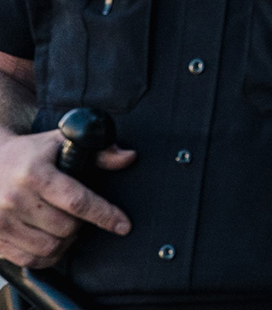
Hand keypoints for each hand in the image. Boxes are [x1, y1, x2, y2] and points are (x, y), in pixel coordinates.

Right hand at [0, 130, 134, 267]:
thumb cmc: (29, 153)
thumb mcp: (61, 142)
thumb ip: (99, 150)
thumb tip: (128, 157)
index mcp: (35, 174)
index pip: (77, 200)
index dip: (104, 215)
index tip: (123, 225)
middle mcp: (16, 200)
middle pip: (66, 227)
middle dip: (82, 224)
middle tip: (80, 213)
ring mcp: (2, 222)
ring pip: (50, 247)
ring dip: (67, 241)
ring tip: (67, 225)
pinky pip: (30, 260)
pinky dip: (49, 255)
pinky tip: (52, 240)